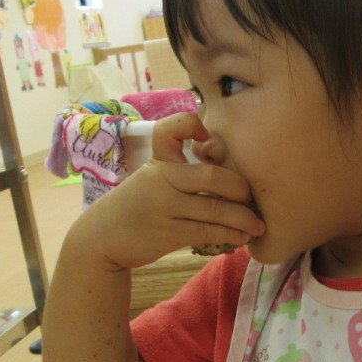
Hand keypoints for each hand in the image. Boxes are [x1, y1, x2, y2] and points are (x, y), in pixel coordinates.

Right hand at [84, 112, 263, 269]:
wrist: (103, 237)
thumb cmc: (137, 205)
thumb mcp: (152, 178)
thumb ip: (181, 170)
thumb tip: (225, 167)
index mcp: (159, 161)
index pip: (171, 129)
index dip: (191, 125)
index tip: (206, 138)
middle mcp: (161, 179)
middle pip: (211, 176)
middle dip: (240, 188)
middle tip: (253, 198)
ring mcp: (165, 207)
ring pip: (215, 208)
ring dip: (243, 218)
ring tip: (259, 224)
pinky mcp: (168, 233)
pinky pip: (208, 231)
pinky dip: (231, 234)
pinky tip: (243, 237)